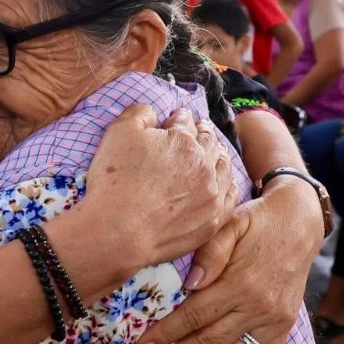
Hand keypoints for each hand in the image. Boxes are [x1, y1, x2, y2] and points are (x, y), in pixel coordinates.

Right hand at [81, 106, 234, 270]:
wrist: (118, 231)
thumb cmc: (114, 181)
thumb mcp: (118, 133)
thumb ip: (139, 113)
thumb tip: (152, 112)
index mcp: (183, 140)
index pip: (185, 122)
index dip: (180, 118)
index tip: (178, 118)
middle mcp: (203, 165)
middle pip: (209, 142)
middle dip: (203, 133)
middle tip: (201, 129)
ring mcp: (211, 194)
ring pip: (223, 167)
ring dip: (219, 156)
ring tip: (215, 152)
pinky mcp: (213, 220)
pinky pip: (229, 197)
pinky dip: (228, 184)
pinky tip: (224, 182)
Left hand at [136, 174, 322, 343]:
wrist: (300, 222)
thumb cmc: (257, 221)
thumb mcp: (230, 223)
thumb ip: (210, 251)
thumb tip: (190, 283)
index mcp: (237, 283)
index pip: (193, 316)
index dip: (166, 333)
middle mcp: (256, 307)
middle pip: (209, 342)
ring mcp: (273, 320)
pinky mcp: (285, 326)